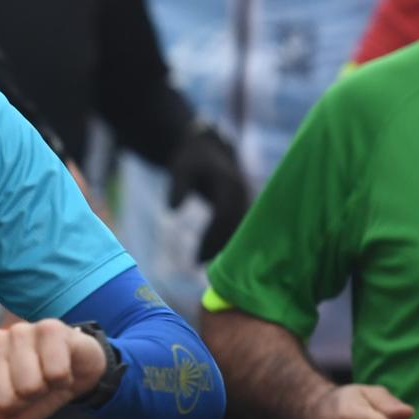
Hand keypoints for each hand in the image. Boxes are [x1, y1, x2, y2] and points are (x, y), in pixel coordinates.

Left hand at [0, 319, 106, 418]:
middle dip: (22, 407)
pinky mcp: (51, 328)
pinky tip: (61, 370)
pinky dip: (63, 382)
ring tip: (46, 380)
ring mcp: (20, 331)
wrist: (77, 370)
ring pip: (29, 387)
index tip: (7, 407)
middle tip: (31, 392)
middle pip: (0, 401)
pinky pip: (55, 373)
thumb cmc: (36, 395)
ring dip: (44, 393)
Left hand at [168, 123, 250, 261]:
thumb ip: (177, 187)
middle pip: (236, 228)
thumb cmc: (190, 161)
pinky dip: (228, 243)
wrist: (205, 149)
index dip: (211, 237)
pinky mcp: (243, 207)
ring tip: (204, 267)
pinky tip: (212, 258)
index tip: (196, 258)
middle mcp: (242, 194)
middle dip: (219, 249)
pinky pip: (240, 229)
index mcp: (229, 184)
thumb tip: (172, 208)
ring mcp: (246, 201)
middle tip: (200, 268)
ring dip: (225, 249)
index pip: (224, 215)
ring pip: (241, 231)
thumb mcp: (180, 169)